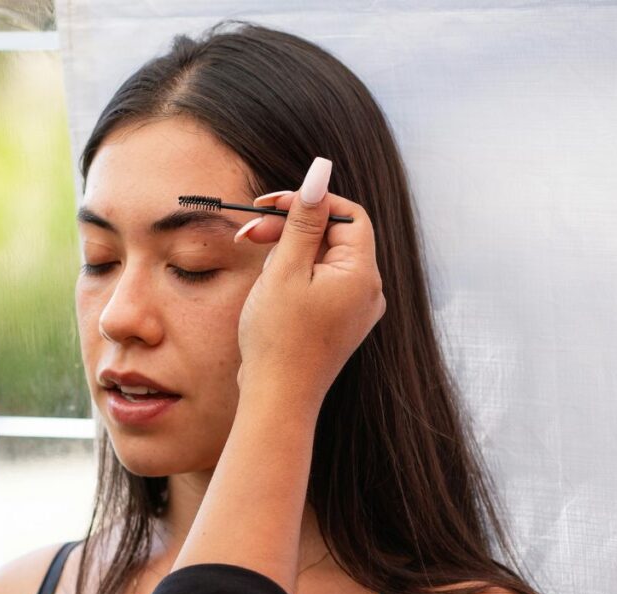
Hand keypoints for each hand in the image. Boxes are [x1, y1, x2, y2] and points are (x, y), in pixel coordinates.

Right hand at [234, 157, 384, 416]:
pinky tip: (269, 288)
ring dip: (288, 251)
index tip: (269, 205)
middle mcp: (367, 291)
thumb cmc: (278, 338)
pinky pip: (321, 284)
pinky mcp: (339, 324)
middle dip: (291, 228)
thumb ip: (303, 218)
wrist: (277, 399)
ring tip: (253, 260)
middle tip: (248, 230)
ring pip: (323, 260)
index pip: (346, 215)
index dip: (309, 202)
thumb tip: (320, 171)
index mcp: (362, 274)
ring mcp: (355, 310)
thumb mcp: (285, 269)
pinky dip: (295, 276)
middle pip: (333, 237)